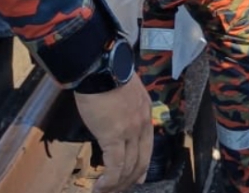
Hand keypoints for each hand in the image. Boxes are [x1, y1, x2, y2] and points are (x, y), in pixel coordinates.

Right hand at [74, 76, 152, 191]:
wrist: (100, 68)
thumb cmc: (107, 75)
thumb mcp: (124, 92)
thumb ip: (124, 108)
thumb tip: (114, 121)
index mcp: (145, 113)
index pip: (147, 146)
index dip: (142, 165)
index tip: (137, 178)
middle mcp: (142, 124)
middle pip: (141, 160)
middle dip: (130, 179)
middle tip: (119, 190)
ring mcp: (130, 131)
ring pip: (129, 166)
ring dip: (118, 184)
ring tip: (105, 192)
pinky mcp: (114, 136)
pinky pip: (115, 165)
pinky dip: (110, 180)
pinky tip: (101, 187)